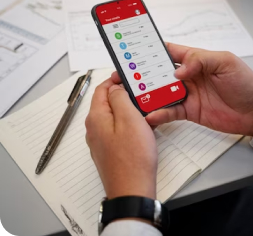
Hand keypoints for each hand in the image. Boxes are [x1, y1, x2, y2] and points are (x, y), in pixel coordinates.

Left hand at [85, 78, 156, 199]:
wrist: (132, 190)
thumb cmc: (133, 157)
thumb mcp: (129, 118)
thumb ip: (119, 98)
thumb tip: (114, 87)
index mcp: (96, 117)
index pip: (101, 89)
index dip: (114, 80)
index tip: (127, 76)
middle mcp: (95, 128)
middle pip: (107, 103)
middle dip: (123, 95)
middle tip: (140, 93)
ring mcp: (101, 140)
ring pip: (114, 116)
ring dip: (128, 110)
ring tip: (145, 109)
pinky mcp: (110, 150)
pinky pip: (118, 130)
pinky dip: (129, 124)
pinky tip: (144, 127)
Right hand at [112, 43, 252, 136]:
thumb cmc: (244, 82)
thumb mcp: (225, 62)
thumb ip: (200, 60)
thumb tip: (177, 72)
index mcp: (194, 60)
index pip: (168, 52)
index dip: (151, 50)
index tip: (134, 51)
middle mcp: (187, 76)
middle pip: (159, 73)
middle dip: (142, 73)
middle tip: (124, 76)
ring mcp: (186, 94)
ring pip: (161, 92)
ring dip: (147, 94)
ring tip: (131, 95)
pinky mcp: (188, 111)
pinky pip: (170, 112)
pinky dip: (159, 113)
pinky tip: (150, 115)